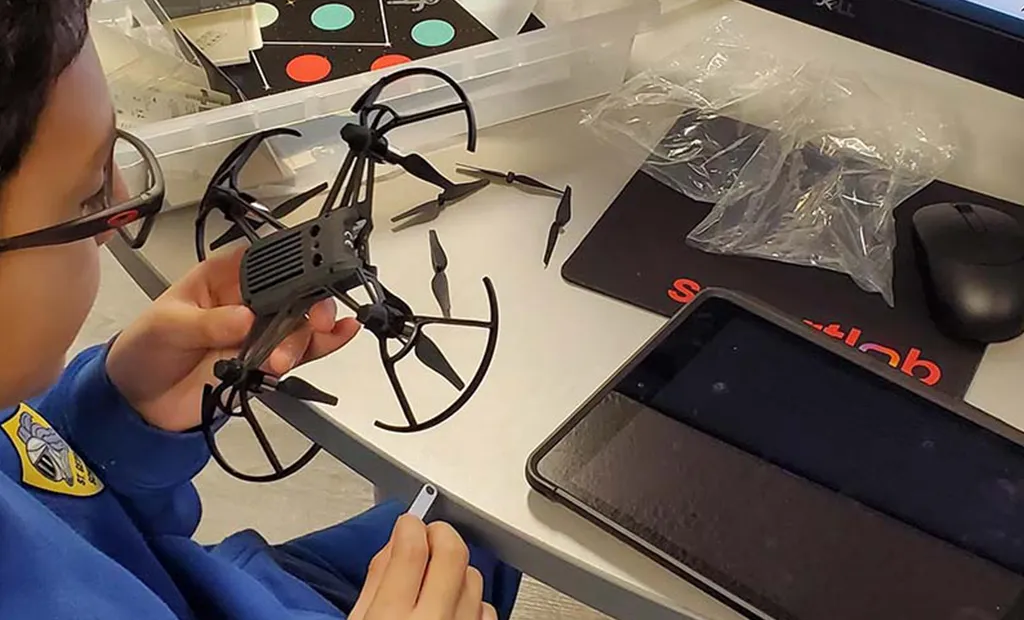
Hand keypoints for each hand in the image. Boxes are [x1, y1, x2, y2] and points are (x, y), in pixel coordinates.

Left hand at [106, 248, 359, 431]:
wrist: (139, 404)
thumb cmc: (145, 350)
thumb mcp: (167, 326)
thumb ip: (208, 323)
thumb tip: (245, 318)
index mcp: (224, 277)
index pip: (266, 258)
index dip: (293, 260)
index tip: (310, 271)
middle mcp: (249, 300)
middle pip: (296, 290)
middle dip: (311, 302)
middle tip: (315, 319)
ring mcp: (261, 331)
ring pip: (302, 323)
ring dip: (304, 337)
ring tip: (282, 360)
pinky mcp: (268, 360)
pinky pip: (304, 350)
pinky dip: (326, 344)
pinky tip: (343, 335)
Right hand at [350, 515, 496, 619]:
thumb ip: (375, 583)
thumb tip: (395, 541)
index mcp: (392, 618)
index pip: (412, 548)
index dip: (410, 525)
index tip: (408, 524)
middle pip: (453, 552)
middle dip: (440, 534)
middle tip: (427, 537)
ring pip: (473, 576)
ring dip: (456, 570)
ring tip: (437, 580)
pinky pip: (486, 608)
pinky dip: (471, 601)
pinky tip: (453, 608)